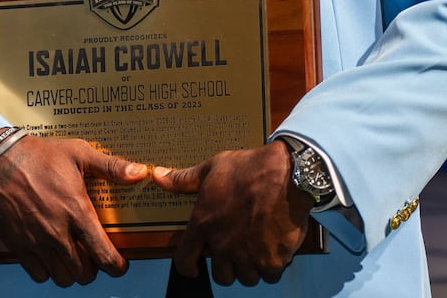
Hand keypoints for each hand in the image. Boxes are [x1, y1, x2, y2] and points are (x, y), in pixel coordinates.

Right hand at [0, 134, 147, 286]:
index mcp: (76, 211)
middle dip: (93, 269)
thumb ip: (110, 166)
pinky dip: (47, 270)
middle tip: (93, 256)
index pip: (104, 255)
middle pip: (84, 273)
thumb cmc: (38, 155)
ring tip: (72, 257)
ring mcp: (36, 241)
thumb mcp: (78, 153)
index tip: (119, 264)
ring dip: (71, 272)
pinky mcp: (18, 245)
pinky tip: (50, 255)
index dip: (117, 266)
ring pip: (62, 278)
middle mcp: (57, 232)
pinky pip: (38, 275)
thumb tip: (139, 173)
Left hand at [152, 141, 313, 286]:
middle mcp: (223, 245)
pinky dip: (271, 266)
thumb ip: (184, 179)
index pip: (184, 259)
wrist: (287, 174)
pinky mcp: (272, 260)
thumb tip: (158, 176)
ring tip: (255, 247)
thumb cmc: (248, 168)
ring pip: (246, 277)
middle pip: (221, 275)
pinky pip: (269, 275)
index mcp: (203, 224)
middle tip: (235, 250)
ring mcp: (248, 255)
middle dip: (227, 266)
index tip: (193, 267)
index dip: (186, 266)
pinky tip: (273, 248)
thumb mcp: (211, 168)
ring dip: (250, 267)